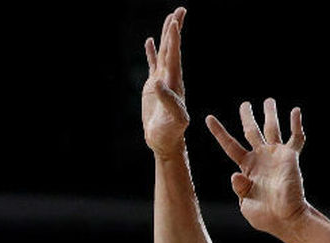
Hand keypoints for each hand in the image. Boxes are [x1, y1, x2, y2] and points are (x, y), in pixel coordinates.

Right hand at [141, 7, 188, 157]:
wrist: (165, 141)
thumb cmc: (172, 132)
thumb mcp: (175, 118)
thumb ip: (169, 101)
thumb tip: (158, 82)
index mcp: (175, 82)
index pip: (175, 56)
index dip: (174, 38)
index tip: (175, 21)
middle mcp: (170, 78)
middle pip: (172, 49)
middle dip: (175, 30)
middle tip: (179, 10)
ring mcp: (162, 81)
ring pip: (164, 53)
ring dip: (166, 36)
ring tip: (169, 19)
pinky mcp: (153, 87)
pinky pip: (152, 65)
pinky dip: (151, 52)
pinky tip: (149, 42)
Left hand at [205, 99, 309, 239]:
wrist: (286, 220)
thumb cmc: (265, 215)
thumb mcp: (245, 203)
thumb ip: (239, 188)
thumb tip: (235, 174)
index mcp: (247, 168)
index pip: (230, 145)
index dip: (219, 132)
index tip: (209, 118)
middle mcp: (260, 158)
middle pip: (251, 132)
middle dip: (248, 117)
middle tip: (245, 105)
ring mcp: (275, 156)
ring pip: (272, 129)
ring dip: (271, 114)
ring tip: (268, 100)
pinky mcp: (290, 157)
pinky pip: (296, 138)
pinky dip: (296, 124)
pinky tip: (295, 111)